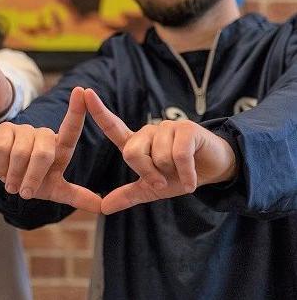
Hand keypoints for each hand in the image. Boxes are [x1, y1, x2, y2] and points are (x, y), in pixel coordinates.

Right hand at [0, 87, 101, 212]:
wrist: (7, 178)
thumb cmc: (35, 181)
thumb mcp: (56, 190)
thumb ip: (77, 196)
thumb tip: (103, 207)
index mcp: (60, 146)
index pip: (71, 127)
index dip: (77, 110)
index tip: (82, 91)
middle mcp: (44, 134)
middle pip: (43, 153)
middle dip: (33, 178)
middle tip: (25, 193)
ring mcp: (24, 130)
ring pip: (21, 154)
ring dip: (15, 176)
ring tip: (13, 184)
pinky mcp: (4, 130)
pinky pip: (3, 150)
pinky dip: (2, 168)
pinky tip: (2, 171)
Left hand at [83, 88, 237, 214]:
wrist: (214, 171)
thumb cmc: (179, 176)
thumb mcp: (152, 189)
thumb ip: (128, 196)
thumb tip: (103, 208)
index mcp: (135, 143)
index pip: (112, 126)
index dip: (98, 110)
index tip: (85, 92)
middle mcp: (148, 131)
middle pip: (131, 153)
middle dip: (147, 173)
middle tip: (162, 180)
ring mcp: (167, 127)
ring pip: (158, 157)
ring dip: (171, 174)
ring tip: (181, 171)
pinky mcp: (187, 128)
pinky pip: (178, 157)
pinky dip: (185, 175)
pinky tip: (192, 180)